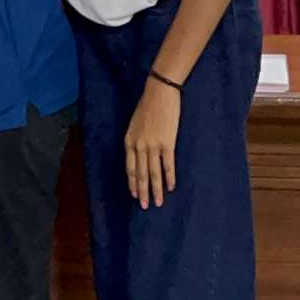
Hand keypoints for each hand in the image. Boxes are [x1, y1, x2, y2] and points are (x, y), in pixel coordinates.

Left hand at [125, 78, 181, 209]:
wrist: (159, 93)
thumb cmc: (147, 107)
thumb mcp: (135, 125)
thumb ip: (136, 140)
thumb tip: (140, 154)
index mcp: (129, 141)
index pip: (130, 167)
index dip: (132, 182)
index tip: (133, 194)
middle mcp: (139, 145)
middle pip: (141, 174)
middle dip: (142, 191)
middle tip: (144, 206)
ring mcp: (153, 145)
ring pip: (153, 172)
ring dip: (155, 189)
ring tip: (157, 202)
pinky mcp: (167, 143)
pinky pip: (167, 164)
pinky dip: (169, 177)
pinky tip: (170, 187)